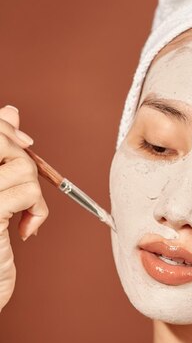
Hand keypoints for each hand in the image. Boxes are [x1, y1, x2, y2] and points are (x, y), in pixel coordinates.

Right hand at [0, 105, 48, 311]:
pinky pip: (28, 191)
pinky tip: (26, 231)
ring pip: (22, 165)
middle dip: (22, 157)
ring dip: (33, 191)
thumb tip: (11, 111)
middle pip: (1, 140)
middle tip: (23, 189)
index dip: (5, 127)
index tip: (24, 142)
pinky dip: (38, 210)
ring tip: (24, 214)